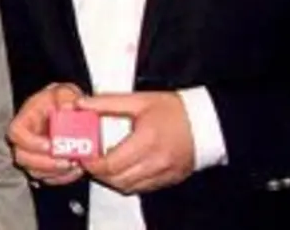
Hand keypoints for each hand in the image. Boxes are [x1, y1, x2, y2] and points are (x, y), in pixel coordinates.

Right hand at [8, 81, 85, 185]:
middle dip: (46, 163)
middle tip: (67, 161)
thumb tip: (69, 108)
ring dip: (56, 172)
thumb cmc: (61, 100)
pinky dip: (63, 177)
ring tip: (75, 165)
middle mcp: (25, 140)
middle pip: (22, 158)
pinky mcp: (44, 167)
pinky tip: (76, 170)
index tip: (50, 145)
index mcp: (25, 119)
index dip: (31, 142)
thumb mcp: (64, 91)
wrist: (67, 109)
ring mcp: (33, 155)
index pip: (16, 133)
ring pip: (35, 172)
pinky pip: (49, 179)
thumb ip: (66, 96)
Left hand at [76, 91, 194, 194]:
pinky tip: (124, 170)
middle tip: (90, 162)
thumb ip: (108, 102)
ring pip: (129, 188)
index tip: (83, 157)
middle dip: (99, 174)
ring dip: (112, 180)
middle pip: (118, 180)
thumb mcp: (139, 100)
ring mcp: (165, 173)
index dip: (92, 164)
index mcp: (147, 141)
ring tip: (104, 166)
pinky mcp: (170, 179)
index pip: (111, 164)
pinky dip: (129, 182)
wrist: (207, 122)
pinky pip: (144, 188)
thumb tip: (83, 104)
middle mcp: (156, 161)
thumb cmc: (175, 110)